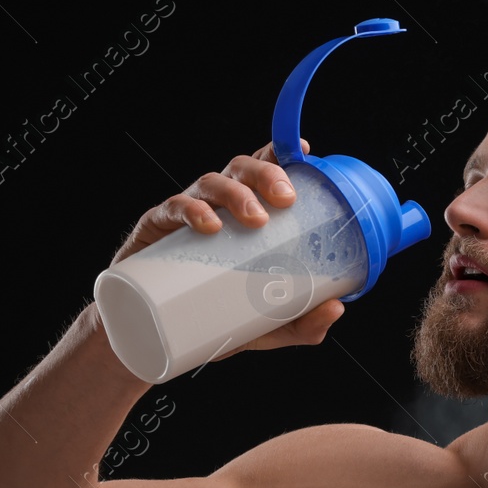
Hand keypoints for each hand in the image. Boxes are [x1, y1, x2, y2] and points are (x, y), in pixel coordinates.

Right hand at [110, 139, 345, 358]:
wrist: (151, 336)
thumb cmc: (211, 318)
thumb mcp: (262, 325)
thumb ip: (299, 321)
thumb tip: (335, 308)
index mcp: (241, 216)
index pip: (261, 174)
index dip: (281, 157)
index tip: (306, 152)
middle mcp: (216, 207)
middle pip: (240, 170)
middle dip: (266, 175)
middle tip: (286, 198)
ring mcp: (185, 215)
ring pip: (210, 183)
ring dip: (235, 193)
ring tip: (256, 218)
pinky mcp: (156, 230)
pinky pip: (172, 208)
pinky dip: (192, 210)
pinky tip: (210, 224)